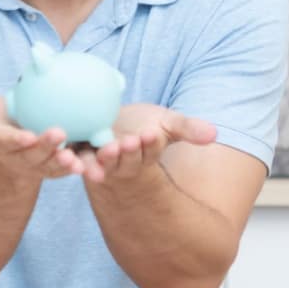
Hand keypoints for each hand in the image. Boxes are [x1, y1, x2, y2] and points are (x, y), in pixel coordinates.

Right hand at [0, 95, 84, 182]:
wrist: (14, 135)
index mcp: (1, 142)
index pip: (7, 142)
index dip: (16, 141)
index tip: (25, 136)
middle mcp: (22, 155)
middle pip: (35, 154)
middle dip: (46, 148)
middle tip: (58, 135)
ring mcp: (42, 162)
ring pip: (56, 163)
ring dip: (67, 163)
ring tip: (78, 158)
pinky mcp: (61, 163)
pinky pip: (76, 162)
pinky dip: (88, 162)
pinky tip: (104, 153)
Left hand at [78, 103, 216, 184]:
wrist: (111, 125)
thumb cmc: (143, 125)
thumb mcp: (168, 123)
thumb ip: (188, 128)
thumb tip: (215, 134)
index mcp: (146, 153)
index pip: (151, 150)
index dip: (151, 144)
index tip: (152, 134)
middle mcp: (125, 161)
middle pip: (128, 160)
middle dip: (130, 152)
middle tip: (131, 141)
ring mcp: (102, 160)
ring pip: (103, 164)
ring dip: (105, 160)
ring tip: (108, 149)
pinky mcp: (80, 155)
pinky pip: (77, 159)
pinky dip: (75, 159)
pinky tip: (73, 154)